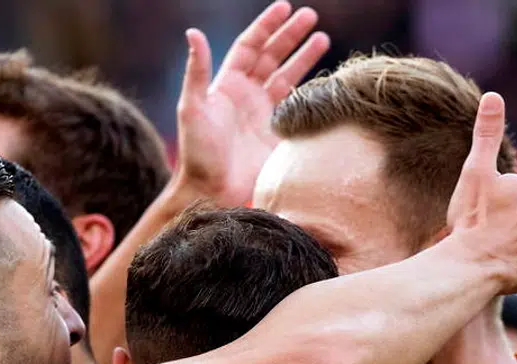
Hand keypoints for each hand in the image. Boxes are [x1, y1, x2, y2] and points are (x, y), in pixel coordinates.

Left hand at [175, 2, 329, 206]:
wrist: (212, 191)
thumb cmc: (197, 153)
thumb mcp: (192, 109)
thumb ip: (197, 71)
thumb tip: (193, 32)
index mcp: (228, 84)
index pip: (251, 46)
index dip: (267, 26)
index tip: (285, 8)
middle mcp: (248, 95)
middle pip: (272, 56)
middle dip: (290, 35)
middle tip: (311, 16)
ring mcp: (265, 114)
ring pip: (288, 77)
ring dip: (304, 57)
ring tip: (323, 38)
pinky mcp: (278, 134)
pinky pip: (298, 107)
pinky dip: (310, 92)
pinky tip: (324, 79)